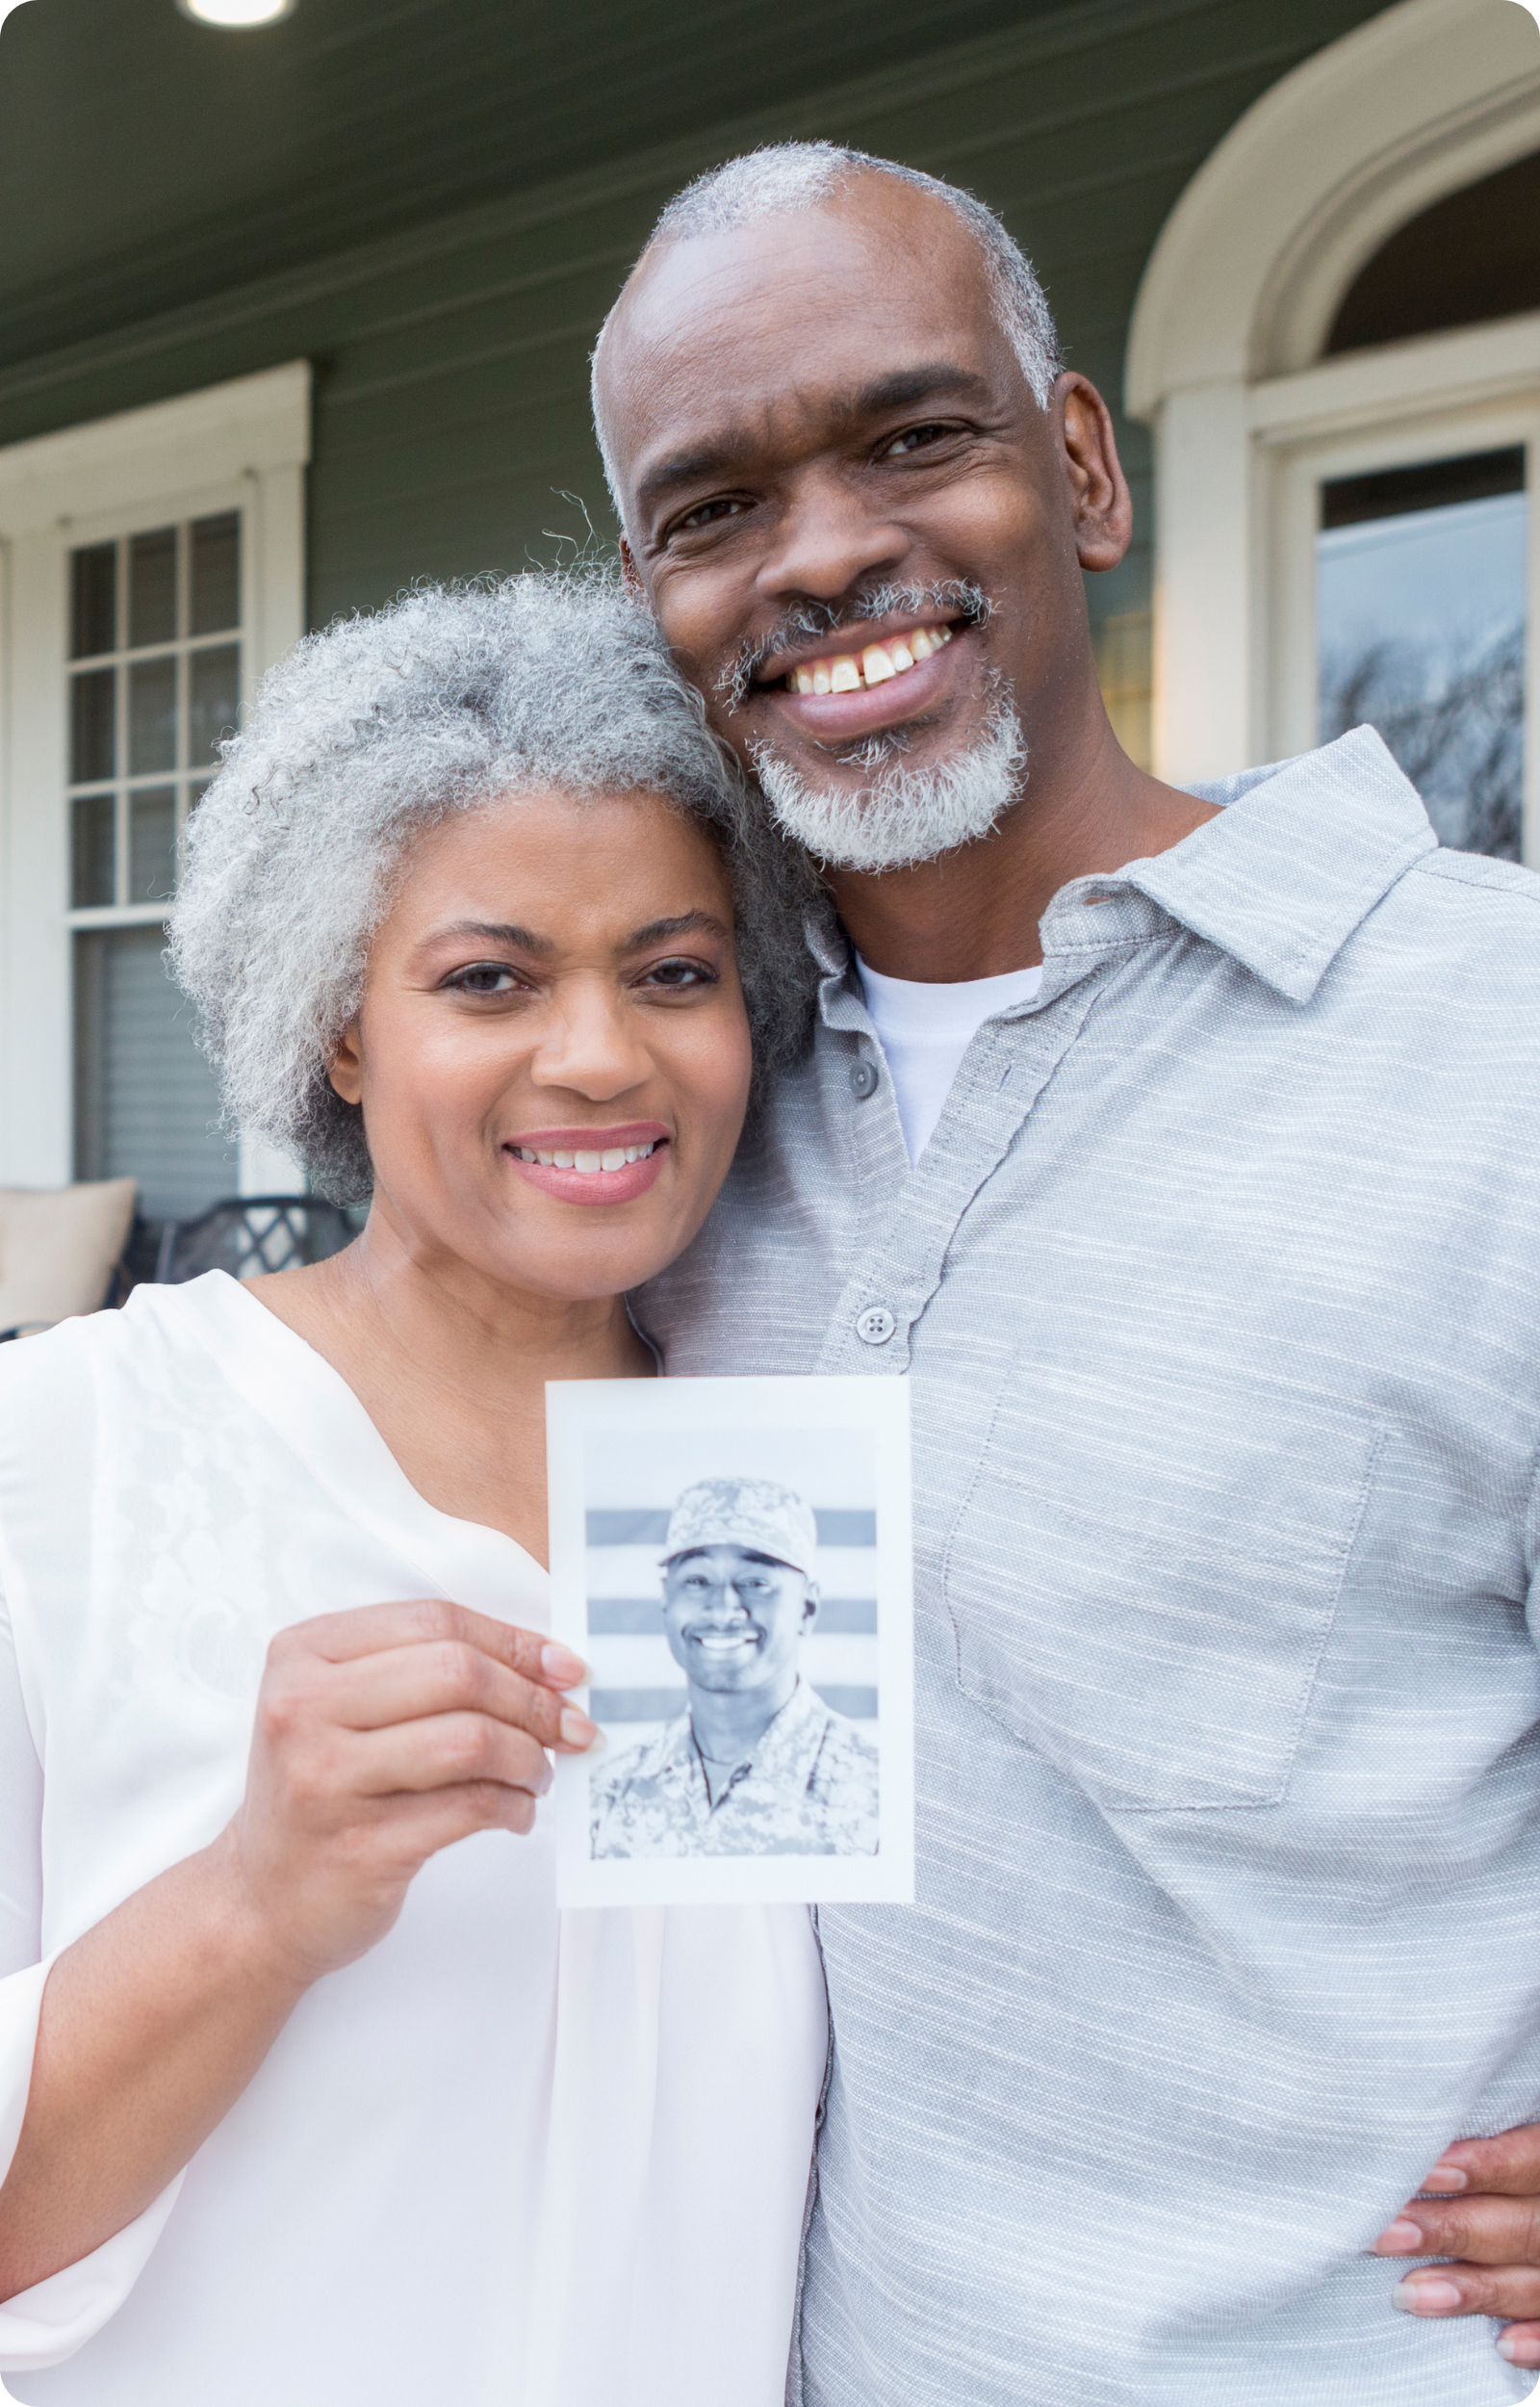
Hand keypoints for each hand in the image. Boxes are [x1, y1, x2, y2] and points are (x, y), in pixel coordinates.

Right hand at [227, 1598, 594, 1987]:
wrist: (263, 1900)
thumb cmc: (323, 1792)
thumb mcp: (343, 1709)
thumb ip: (424, 1672)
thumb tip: (546, 1665)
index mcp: (302, 1654)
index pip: (434, 1621)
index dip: (512, 1641)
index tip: (563, 1667)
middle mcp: (302, 1709)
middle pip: (457, 1672)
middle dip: (532, 1698)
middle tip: (569, 1725)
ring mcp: (325, 1780)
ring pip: (471, 1739)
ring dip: (529, 1755)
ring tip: (538, 1773)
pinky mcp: (360, 1846)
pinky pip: (471, 1807)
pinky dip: (515, 1805)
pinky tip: (517, 1810)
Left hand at [1373, 2125, 1539, 2368]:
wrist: (1536, 2203)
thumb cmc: (1516, 2163)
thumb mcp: (1521, 2130)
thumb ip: (1487, 2133)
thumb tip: (1411, 2130)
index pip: (1530, 2160)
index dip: (1484, 2166)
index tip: (1427, 2170)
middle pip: (1523, 2226)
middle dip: (1453, 2230)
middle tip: (1387, 2234)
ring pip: (1537, 2283)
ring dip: (1476, 2290)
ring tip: (1408, 2294)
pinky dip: (1538, 2341)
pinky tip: (1502, 2346)